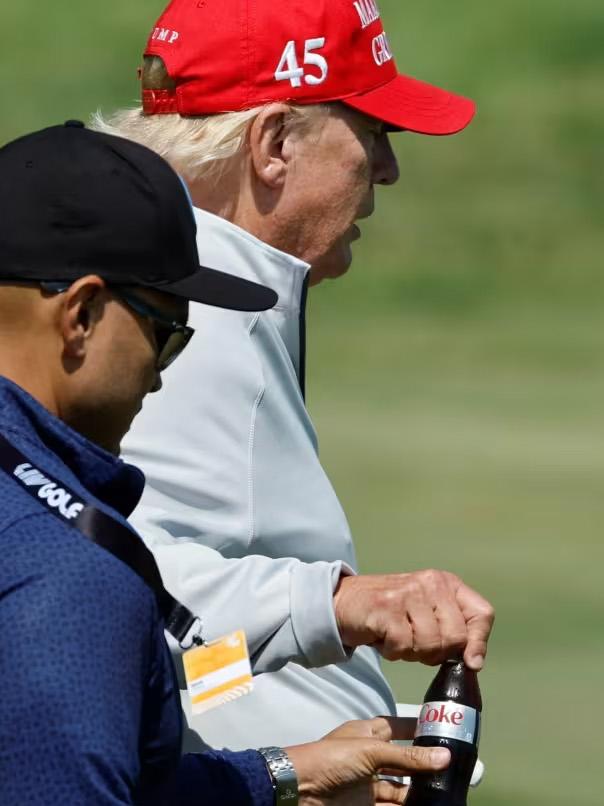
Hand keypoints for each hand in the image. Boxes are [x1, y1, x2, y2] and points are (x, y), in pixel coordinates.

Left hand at [286, 717, 449, 804]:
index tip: (445, 729)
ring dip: (420, 790)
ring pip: (401, 787)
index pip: (398, 727)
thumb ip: (408, 757)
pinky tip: (429, 805)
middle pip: (403, 760)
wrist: (300, 791)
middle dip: (425, 765)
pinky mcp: (367, 805)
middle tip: (454, 768)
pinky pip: (393, 805)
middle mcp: (371, 757)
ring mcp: (369, 784)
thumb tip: (445, 756)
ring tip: (447, 791)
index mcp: (368, 734)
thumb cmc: (334, 759)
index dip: (418, 728)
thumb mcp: (371, 751)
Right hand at [333, 570, 494, 669]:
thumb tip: (475, 663)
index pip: (482, 614)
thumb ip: (454, 632)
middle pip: (456, 637)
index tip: (469, 661)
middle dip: (436, 653)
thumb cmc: (390, 613)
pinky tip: (383, 638)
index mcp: (445, 583)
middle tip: (415, 643)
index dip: (478, 642)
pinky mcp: (386, 608)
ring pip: (430, 645)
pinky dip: (393, 652)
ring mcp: (408, 594)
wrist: (344, 602)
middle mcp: (430, 583)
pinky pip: (403, 646)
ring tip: (397, 637)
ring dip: (411, 653)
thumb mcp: (427, 614)